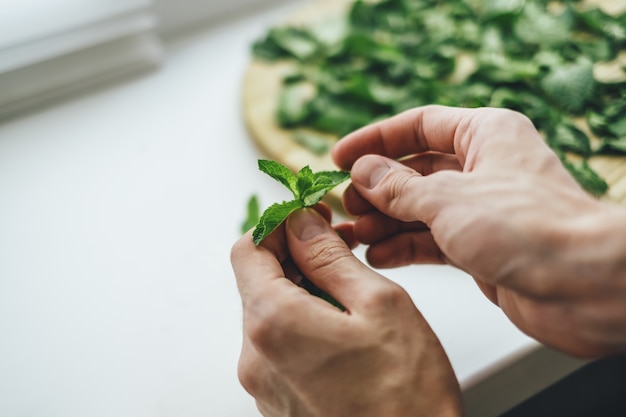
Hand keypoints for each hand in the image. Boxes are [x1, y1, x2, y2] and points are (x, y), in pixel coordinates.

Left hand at [231, 207, 462, 416]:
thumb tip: (301, 223)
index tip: (310, 219)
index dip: (279, 224)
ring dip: (301, 289)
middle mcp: (255, 357)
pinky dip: (302, 324)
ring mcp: (263, 384)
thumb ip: (329, 257)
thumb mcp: (379, 305)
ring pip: (269, 312)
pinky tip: (341, 329)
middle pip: (257, 281)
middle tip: (338, 247)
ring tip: (349, 292)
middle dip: (294, 255)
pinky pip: (278, 346)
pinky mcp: (277, 401)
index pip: (248, 248)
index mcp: (274, 324)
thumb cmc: (409, 396)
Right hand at [332, 105, 625, 357]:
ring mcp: (482, 209)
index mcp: (485, 134)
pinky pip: (432, 240)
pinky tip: (379, 256)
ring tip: (355, 235)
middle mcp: (484, 167)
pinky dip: (404, 247)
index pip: (418, 126)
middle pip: (416, 170)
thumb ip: (397, 186)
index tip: (340, 156)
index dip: (376, 140)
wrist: (583, 286)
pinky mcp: (481, 246)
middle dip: (378, 188)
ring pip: (421, 208)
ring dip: (386, 221)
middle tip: (346, 205)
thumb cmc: (528, 228)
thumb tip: (362, 172)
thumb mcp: (447, 199)